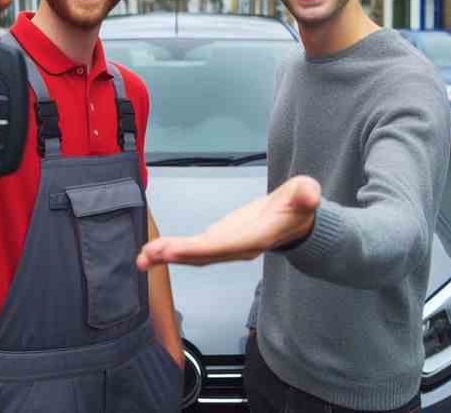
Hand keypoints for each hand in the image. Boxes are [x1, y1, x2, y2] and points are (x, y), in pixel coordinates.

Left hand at [137, 175, 320, 269]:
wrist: (295, 220)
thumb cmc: (299, 205)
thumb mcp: (305, 193)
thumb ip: (306, 196)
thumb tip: (308, 196)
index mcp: (257, 236)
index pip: (227, 245)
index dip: (201, 249)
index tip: (176, 249)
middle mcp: (239, 248)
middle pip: (205, 255)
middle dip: (177, 255)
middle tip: (148, 255)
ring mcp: (227, 247)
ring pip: (196, 256)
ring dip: (169, 257)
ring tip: (142, 258)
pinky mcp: (219, 241)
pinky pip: (194, 249)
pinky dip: (173, 251)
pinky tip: (153, 252)